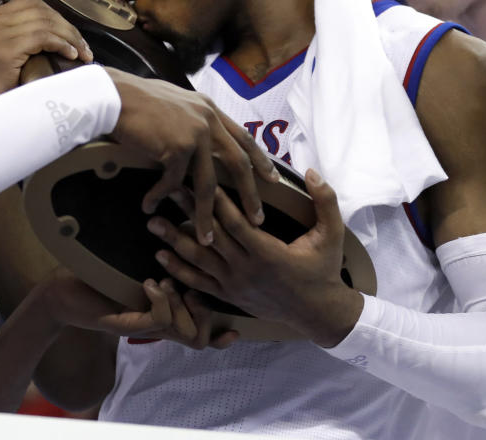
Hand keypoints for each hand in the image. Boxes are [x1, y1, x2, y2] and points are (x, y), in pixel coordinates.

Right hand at [0, 0, 92, 103]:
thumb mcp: (8, 54)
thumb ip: (23, 35)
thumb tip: (60, 28)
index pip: (32, 4)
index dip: (57, 17)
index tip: (73, 36)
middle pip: (40, 11)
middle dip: (67, 27)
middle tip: (83, 47)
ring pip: (45, 23)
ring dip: (69, 38)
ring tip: (81, 54)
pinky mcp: (3, 49)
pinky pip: (42, 37)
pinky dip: (61, 44)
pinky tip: (70, 55)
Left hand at [42, 271, 237, 348]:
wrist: (60, 291)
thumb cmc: (94, 276)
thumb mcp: (132, 265)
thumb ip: (159, 262)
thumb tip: (182, 233)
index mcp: (161, 315)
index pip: (199, 334)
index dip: (219, 334)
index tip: (236, 328)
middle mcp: (155, 327)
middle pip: (198, 339)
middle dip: (204, 315)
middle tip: (193, 290)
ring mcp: (142, 328)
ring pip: (183, 333)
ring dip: (181, 306)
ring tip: (168, 283)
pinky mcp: (127, 325)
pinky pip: (159, 321)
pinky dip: (161, 302)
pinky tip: (151, 284)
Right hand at [103, 67, 279, 245]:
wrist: (114, 95)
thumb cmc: (136, 99)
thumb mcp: (175, 103)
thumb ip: (191, 118)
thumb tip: (196, 133)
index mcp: (209, 109)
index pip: (243, 137)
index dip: (259, 160)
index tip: (272, 179)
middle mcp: (207, 119)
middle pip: (238, 162)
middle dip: (249, 194)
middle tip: (258, 218)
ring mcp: (194, 133)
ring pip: (207, 183)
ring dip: (205, 213)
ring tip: (206, 237)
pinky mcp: (176, 146)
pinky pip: (172, 181)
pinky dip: (159, 195)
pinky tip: (149, 205)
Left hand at [147, 169, 362, 347]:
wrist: (319, 314)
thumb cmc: (324, 271)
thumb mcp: (332, 235)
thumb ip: (325, 202)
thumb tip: (313, 172)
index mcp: (268, 253)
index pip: (235, 221)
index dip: (215, 200)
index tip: (198, 178)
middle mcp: (246, 269)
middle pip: (211, 235)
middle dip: (188, 211)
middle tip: (167, 189)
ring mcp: (235, 285)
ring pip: (199, 260)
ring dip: (174, 240)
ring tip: (153, 222)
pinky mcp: (229, 297)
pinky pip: (199, 284)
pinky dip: (179, 271)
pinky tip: (161, 258)